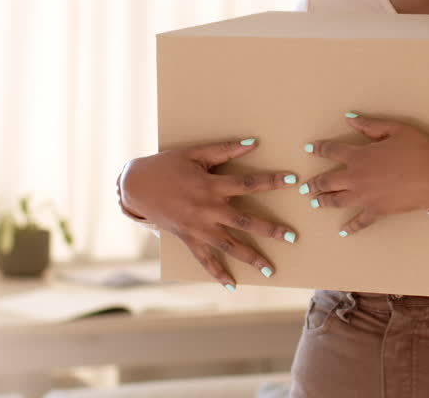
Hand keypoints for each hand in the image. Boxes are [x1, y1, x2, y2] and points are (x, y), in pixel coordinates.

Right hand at [117, 140, 297, 286]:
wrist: (135, 186)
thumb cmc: (166, 166)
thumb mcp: (194, 153)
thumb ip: (224, 150)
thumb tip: (253, 143)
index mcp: (210, 185)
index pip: (248, 184)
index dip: (272, 181)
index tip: (293, 180)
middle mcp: (207, 210)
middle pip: (244, 222)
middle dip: (270, 230)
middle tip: (292, 237)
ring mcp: (197, 228)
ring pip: (229, 246)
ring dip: (251, 257)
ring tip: (270, 270)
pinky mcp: (187, 239)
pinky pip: (205, 260)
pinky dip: (218, 273)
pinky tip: (232, 285)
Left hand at [303, 114, 428, 236]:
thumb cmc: (419, 150)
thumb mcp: (395, 130)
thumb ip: (369, 125)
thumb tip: (349, 118)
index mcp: (359, 156)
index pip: (331, 151)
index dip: (318, 149)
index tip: (309, 149)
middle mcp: (356, 178)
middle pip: (327, 181)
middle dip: (314, 183)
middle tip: (304, 186)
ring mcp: (364, 197)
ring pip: (336, 201)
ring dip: (323, 202)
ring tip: (314, 203)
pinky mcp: (377, 212)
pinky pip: (359, 222)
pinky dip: (350, 227)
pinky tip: (342, 231)